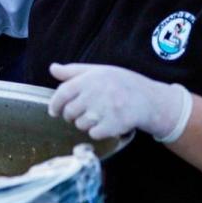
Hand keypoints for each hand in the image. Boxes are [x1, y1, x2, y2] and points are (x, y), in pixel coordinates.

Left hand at [48, 63, 190, 140]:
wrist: (149, 99)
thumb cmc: (121, 83)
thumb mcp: (98, 71)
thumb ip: (73, 71)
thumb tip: (52, 68)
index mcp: (89, 79)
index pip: (62, 93)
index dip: (55, 104)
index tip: (54, 111)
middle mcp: (95, 94)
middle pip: (69, 112)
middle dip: (71, 115)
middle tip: (81, 113)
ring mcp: (104, 110)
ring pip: (80, 124)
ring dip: (84, 124)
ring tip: (97, 116)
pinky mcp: (113, 125)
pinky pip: (93, 134)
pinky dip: (97, 132)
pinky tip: (105, 124)